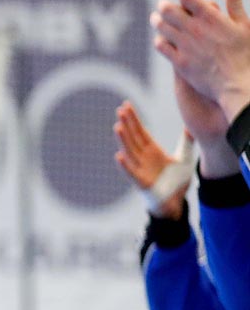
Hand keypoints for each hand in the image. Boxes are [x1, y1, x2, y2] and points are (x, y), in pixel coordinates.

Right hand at [112, 101, 186, 219]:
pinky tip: (119, 156)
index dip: (134, 119)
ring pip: (130, 151)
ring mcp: (141, 170)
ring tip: (118, 126)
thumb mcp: (185, 159)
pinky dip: (125, 165)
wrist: (175, 203)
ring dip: (124, 140)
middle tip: (121, 109)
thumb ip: (186, 143)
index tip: (127, 106)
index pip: (141, 132)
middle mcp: (144, 158)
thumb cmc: (176, 182)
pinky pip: (132, 173)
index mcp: (153, 151)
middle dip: (128, 124)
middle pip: (134, 138)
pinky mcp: (142, 182)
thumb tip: (190, 126)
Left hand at [153, 0, 249, 117]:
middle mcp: (195, 29)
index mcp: (212, 18)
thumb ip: (236, 5)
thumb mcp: (246, 26)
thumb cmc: (247, 54)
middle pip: (169, 10)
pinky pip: (162, 47)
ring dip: (157, 20)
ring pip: (162, 27)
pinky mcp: (180, 62)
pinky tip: (160, 39)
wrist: (239, 84)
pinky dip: (159, 40)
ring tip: (155, 18)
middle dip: (163, 5)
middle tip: (161, 4)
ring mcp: (186, 46)